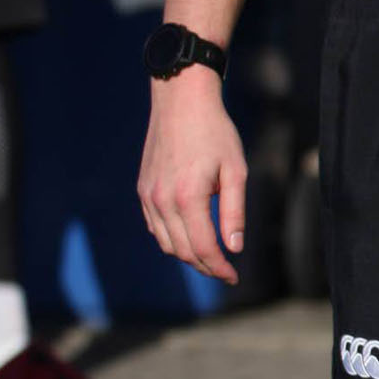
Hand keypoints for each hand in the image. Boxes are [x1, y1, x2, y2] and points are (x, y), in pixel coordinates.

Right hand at [139, 73, 247, 281]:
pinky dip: (172, 239)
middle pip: (182, 251)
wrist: (180, 102)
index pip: (202, 248)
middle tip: (226, 271)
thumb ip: (234, 211)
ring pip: (166, 242)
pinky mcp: (143, 189)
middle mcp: (162, 200)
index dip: (219, 267)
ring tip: (211, 257)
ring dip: (188, 256)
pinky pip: (155, 226)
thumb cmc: (215, 133)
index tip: (234, 277)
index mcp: (187, 197)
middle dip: (205, 266)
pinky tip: (190, 237)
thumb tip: (234, 247)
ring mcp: (149, 195)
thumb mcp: (235, 170)